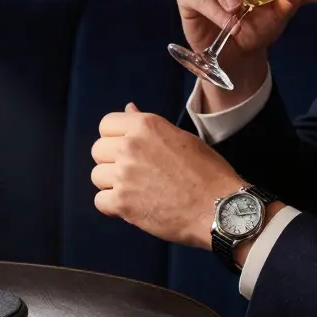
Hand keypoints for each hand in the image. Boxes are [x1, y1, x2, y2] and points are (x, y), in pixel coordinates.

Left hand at [92, 103, 243, 248]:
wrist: (220, 208)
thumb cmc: (208, 172)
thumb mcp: (181, 138)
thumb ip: (149, 126)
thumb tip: (129, 108)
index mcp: (146, 126)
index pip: (107, 124)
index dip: (114, 137)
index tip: (125, 148)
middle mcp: (130, 146)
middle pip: (97, 150)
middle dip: (110, 161)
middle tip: (132, 173)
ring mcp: (124, 175)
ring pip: (96, 176)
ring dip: (111, 184)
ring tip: (135, 190)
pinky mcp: (122, 203)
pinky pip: (99, 202)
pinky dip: (113, 207)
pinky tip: (132, 206)